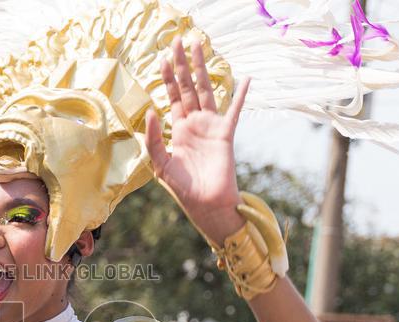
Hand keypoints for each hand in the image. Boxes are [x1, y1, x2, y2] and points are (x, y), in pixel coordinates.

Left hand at [145, 38, 250, 245]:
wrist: (206, 204)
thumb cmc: (183, 188)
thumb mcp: (160, 164)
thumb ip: (154, 139)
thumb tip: (151, 111)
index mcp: (178, 129)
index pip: (172, 97)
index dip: (168, 77)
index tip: (164, 57)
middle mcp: (195, 123)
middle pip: (189, 87)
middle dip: (184, 64)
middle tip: (179, 40)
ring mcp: (211, 126)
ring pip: (207, 90)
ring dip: (203, 68)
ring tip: (201, 45)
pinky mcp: (226, 134)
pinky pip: (234, 110)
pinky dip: (240, 95)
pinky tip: (246, 78)